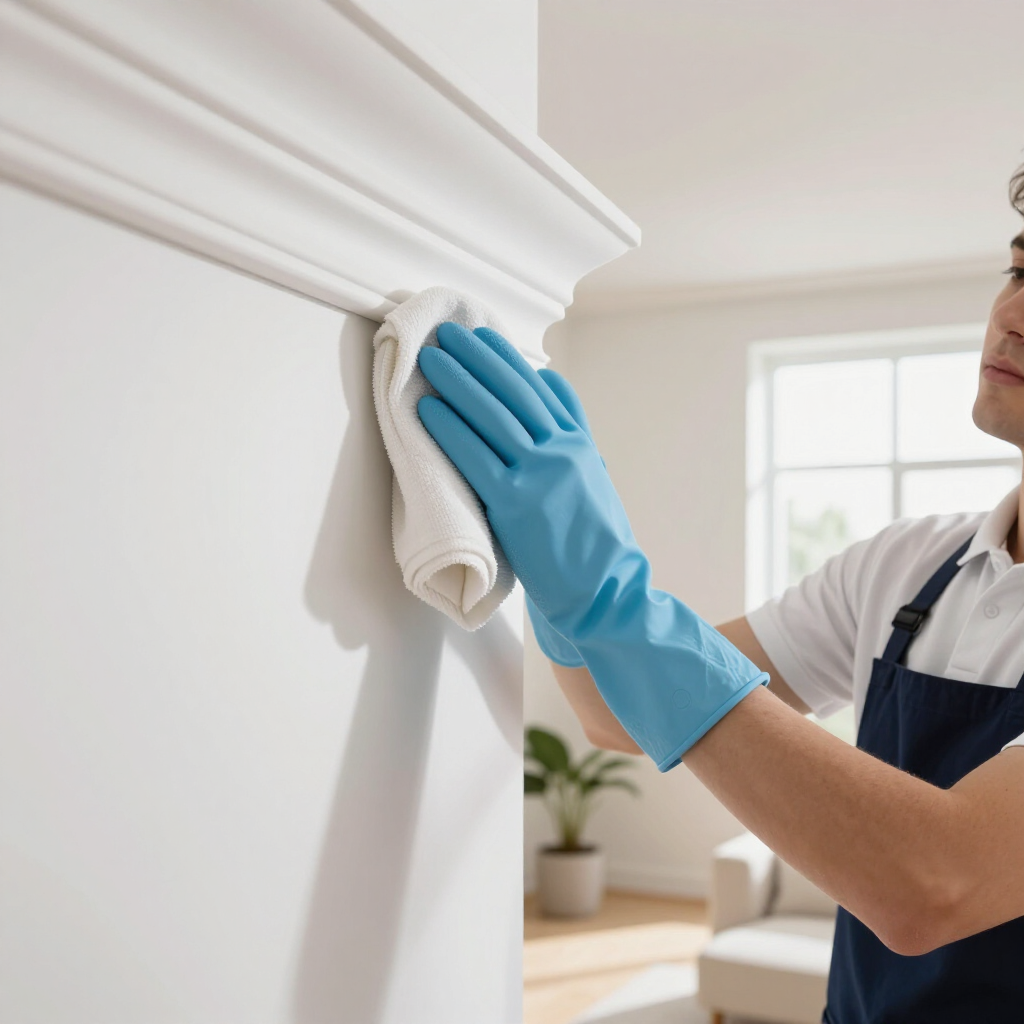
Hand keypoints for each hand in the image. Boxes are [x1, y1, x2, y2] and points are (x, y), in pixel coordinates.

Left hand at [417, 323, 767, 769]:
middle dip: (477, 358)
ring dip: (459, 381)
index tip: (481, 334)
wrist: (608, 592)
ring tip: (431, 357)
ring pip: (494, 416)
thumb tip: (548, 380)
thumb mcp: (592, 475)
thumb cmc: (594, 541)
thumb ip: (572, 428)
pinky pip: (477, 457)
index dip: (505, 358)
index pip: (539, 388)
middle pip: (513, 391)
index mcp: (579, 443)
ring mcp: (541, 476)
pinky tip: (430, 409)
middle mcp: (562, 450)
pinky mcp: (518, 505)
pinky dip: (451, 429)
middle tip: (445, 333)